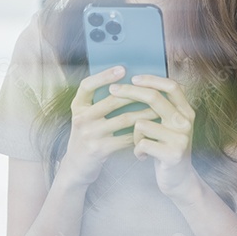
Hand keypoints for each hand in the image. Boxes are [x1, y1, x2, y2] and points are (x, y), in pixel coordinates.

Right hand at [61, 65, 142, 186]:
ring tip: (159, 109)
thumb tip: (125, 84)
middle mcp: (80, 118)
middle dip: (135, 95)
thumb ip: (98, 103)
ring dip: (144, 114)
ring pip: (123, 119)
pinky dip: (139, 134)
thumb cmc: (87, 136)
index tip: (122, 69)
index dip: (104, 76)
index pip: (87, 85)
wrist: (77, 166)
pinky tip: (151, 130)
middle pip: (111, 101)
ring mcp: (89, 134)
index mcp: (77, 106)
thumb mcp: (86, 117)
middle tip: (153, 90)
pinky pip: (125, 138)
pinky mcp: (99, 149)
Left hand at [105, 74, 201, 203]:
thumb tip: (133, 82)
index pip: (171, 86)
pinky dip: (137, 150)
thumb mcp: (168, 126)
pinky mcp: (173, 154)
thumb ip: (159, 108)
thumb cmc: (165, 149)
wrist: (179, 181)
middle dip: (129, 92)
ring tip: (140, 145)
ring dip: (134, 135)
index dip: (151, 79)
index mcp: (186, 112)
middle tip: (112, 90)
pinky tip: (143, 157)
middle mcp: (186, 122)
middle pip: (154, 98)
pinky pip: (142, 143)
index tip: (133, 78)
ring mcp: (181, 138)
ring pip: (141, 123)